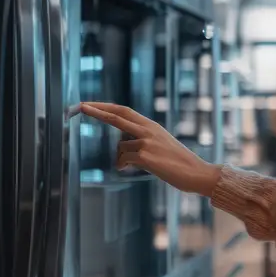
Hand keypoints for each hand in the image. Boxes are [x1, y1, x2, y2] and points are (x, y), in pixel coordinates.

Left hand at [79, 102, 220, 196]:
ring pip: (120, 147)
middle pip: (117, 116)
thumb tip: (121, 148)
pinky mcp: (145, 155)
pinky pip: (123, 160)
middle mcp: (148, 130)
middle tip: (79, 106)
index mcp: (151, 125)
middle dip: (96, 111)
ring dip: (122, 158)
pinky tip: (133, 170)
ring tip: (135, 166)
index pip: (123, 111)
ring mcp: (146, 141)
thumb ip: (142, 140)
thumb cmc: (178, 162)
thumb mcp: (160, 145)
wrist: (196, 172)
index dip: (105, 107)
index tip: (89, 104)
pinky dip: (124, 166)